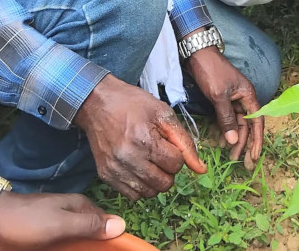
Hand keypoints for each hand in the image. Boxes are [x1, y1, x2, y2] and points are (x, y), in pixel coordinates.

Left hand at [0, 187, 126, 250]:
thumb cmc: (26, 220)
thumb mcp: (61, 223)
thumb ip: (89, 225)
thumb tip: (122, 225)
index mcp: (79, 209)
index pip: (106, 225)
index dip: (116, 239)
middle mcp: (70, 220)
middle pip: (91, 239)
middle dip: (97, 249)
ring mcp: (56, 233)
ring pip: (76, 247)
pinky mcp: (42, 245)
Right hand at [75, 74, 205, 201]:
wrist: (97, 104)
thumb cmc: (132, 104)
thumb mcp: (163, 113)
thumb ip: (184, 141)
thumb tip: (201, 169)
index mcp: (145, 140)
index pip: (176, 164)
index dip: (177, 154)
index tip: (168, 144)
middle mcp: (128, 158)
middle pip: (164, 184)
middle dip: (169, 171)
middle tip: (161, 155)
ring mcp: (115, 169)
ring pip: (149, 193)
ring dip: (155, 180)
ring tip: (150, 162)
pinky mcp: (106, 176)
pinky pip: (132, 195)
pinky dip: (140, 186)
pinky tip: (139, 169)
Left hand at [187, 45, 263, 168]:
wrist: (198, 54)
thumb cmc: (211, 71)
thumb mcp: (219, 95)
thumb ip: (227, 118)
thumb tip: (234, 140)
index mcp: (248, 95)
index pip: (257, 122)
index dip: (257, 140)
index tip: (254, 156)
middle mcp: (244, 99)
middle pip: (249, 126)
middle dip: (246, 144)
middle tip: (242, 163)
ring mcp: (234, 100)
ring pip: (239, 124)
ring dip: (236, 140)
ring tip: (231, 156)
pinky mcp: (223, 100)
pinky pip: (229, 119)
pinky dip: (227, 131)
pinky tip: (223, 142)